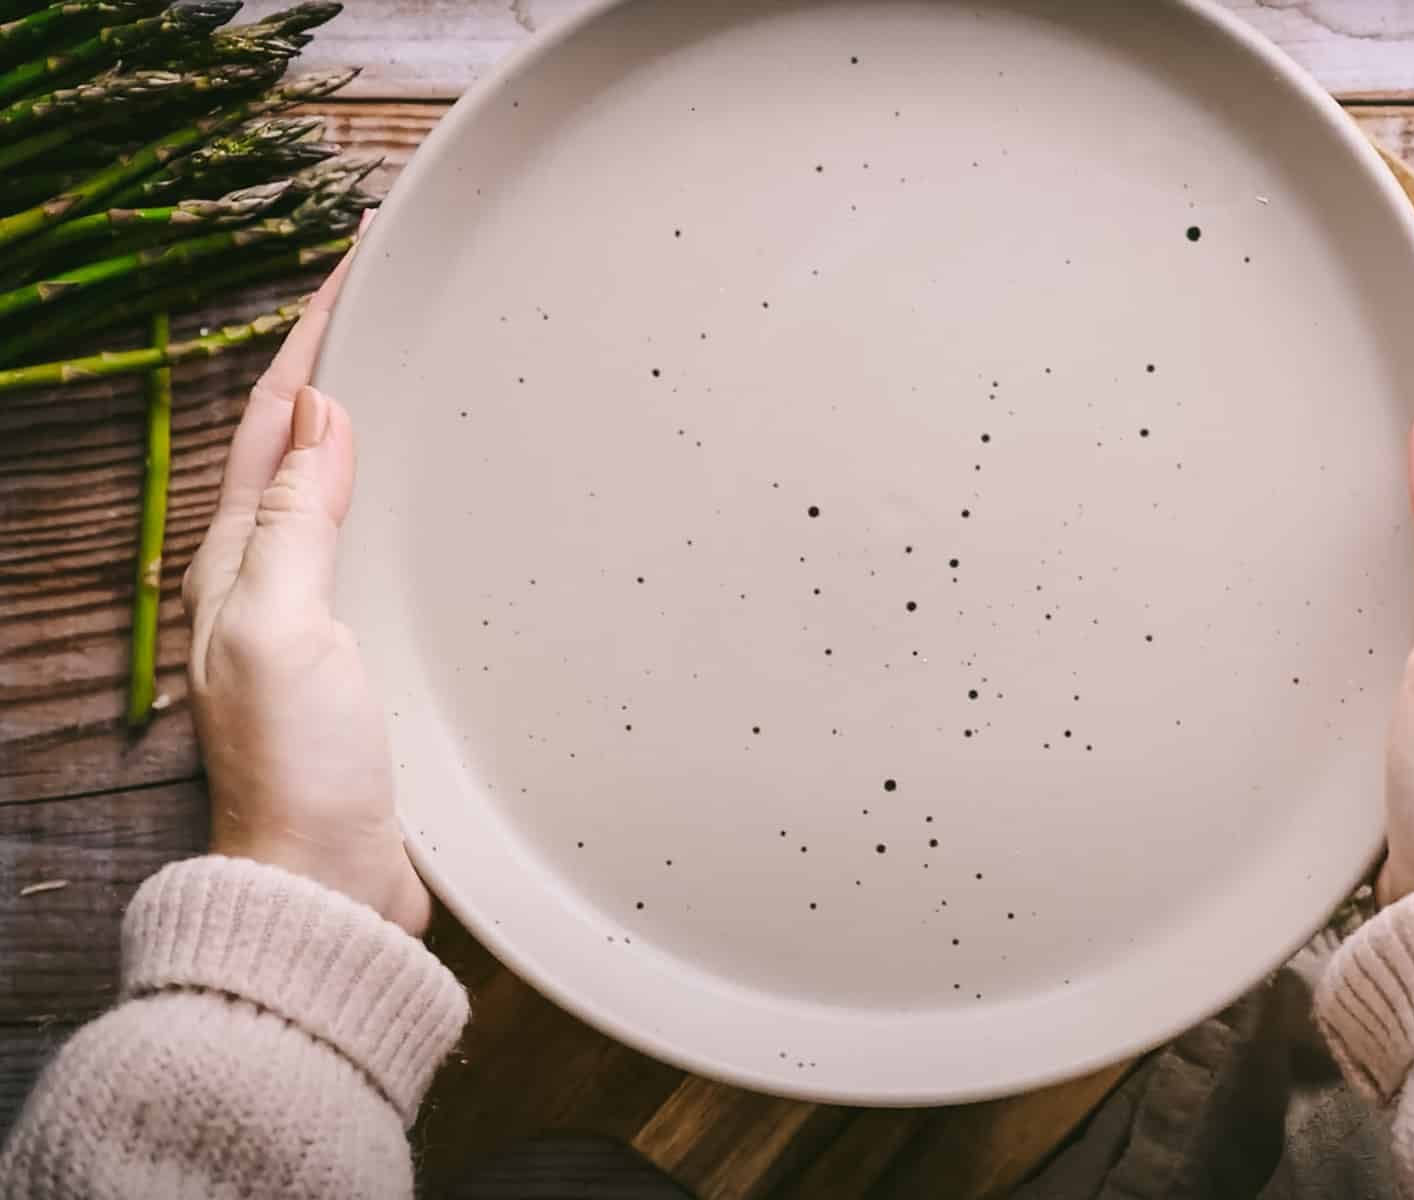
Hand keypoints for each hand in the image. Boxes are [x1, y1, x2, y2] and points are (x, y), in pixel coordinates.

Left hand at [182, 226, 428, 933]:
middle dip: (337, 362)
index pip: (271, 421)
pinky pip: (383, 549)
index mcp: (237, 562)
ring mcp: (322, 618)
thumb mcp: (283, 628)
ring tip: (418, 368)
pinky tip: (438, 496)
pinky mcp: (370, 655)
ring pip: (343, 494)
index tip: (353, 265)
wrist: (331, 881)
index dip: (308, 337)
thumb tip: (320, 414)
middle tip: (391, 296)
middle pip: (300, 445)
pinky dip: (404, 499)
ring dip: (373, 425)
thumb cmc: (299, 766)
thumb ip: (296, 522)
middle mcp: (271, 580)